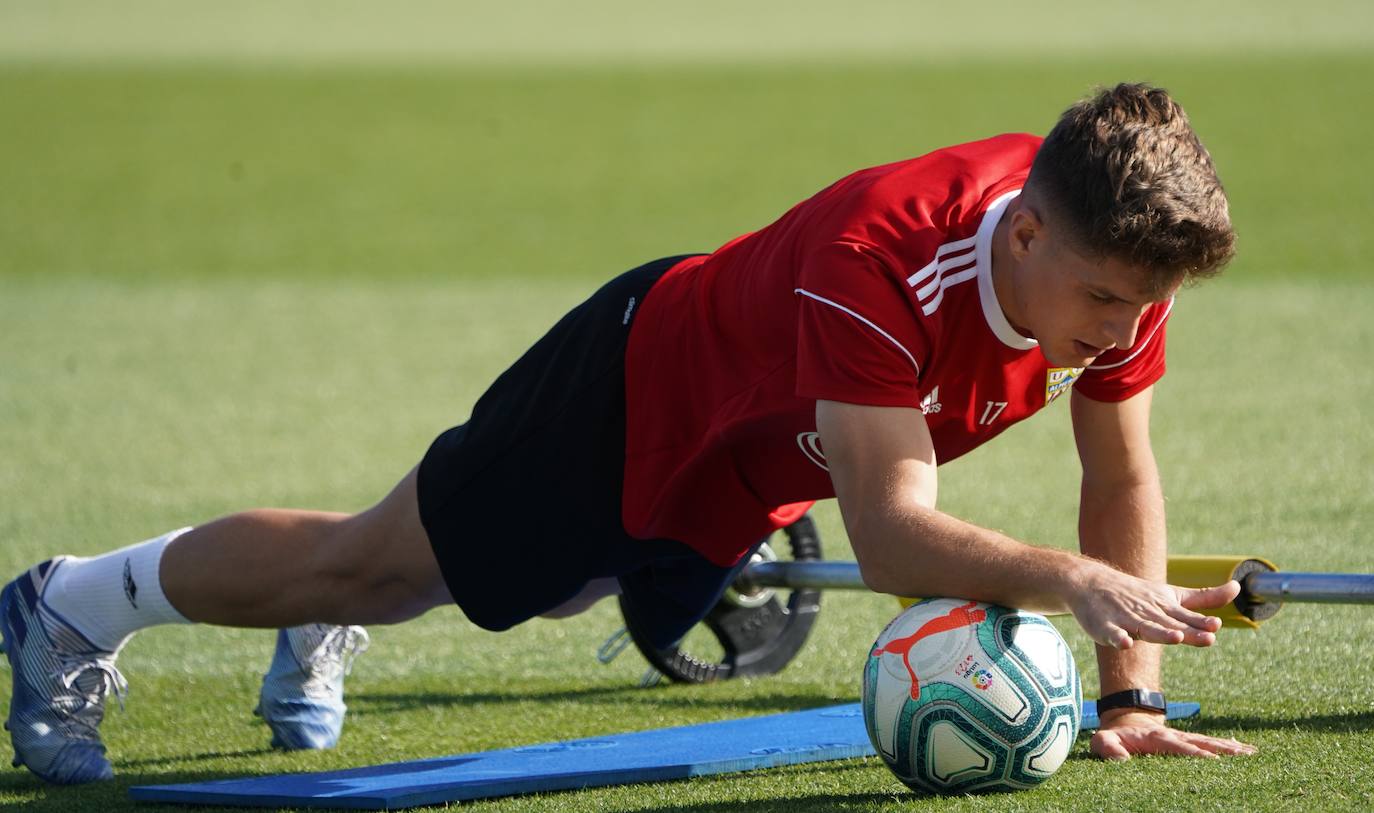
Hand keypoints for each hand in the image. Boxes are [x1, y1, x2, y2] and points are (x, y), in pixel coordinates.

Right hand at [1066, 564, 1240, 649]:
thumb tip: (1239, 587)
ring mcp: (1126, 619)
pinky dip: (1117, 638)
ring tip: (1175, 637)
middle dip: (1188, 631)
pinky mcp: (1105, 626)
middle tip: (1207, 637)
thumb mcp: (1172, 594)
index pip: (1186, 618)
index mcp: (1165, 608)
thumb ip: (1205, 596)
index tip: (1216, 626)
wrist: (1091, 584)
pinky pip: (1111, 633)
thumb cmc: (1137, 594)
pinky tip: (1125, 643)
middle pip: (1171, 625)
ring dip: (1160, 632)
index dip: (1201, 623)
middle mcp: (1148, 613)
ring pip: (1145, 628)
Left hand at [1091, 711, 1256, 759]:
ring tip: (1253, 754)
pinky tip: (1247, 751)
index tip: (1214, 760)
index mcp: (1157, 738)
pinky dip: (1229, 747)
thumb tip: (1121, 760)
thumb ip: (1108, 748)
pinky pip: (1211, 744)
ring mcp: (1185, 738)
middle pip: (1203, 743)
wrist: (1125, 722)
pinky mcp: (1190, 742)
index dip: (1196, 754)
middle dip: (1223, 750)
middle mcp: (1176, 736)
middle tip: (1246, 756)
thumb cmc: (1114, 737)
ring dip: (1231, 748)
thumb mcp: (1103, 741)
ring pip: (1211, 743)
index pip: (1180, 747)